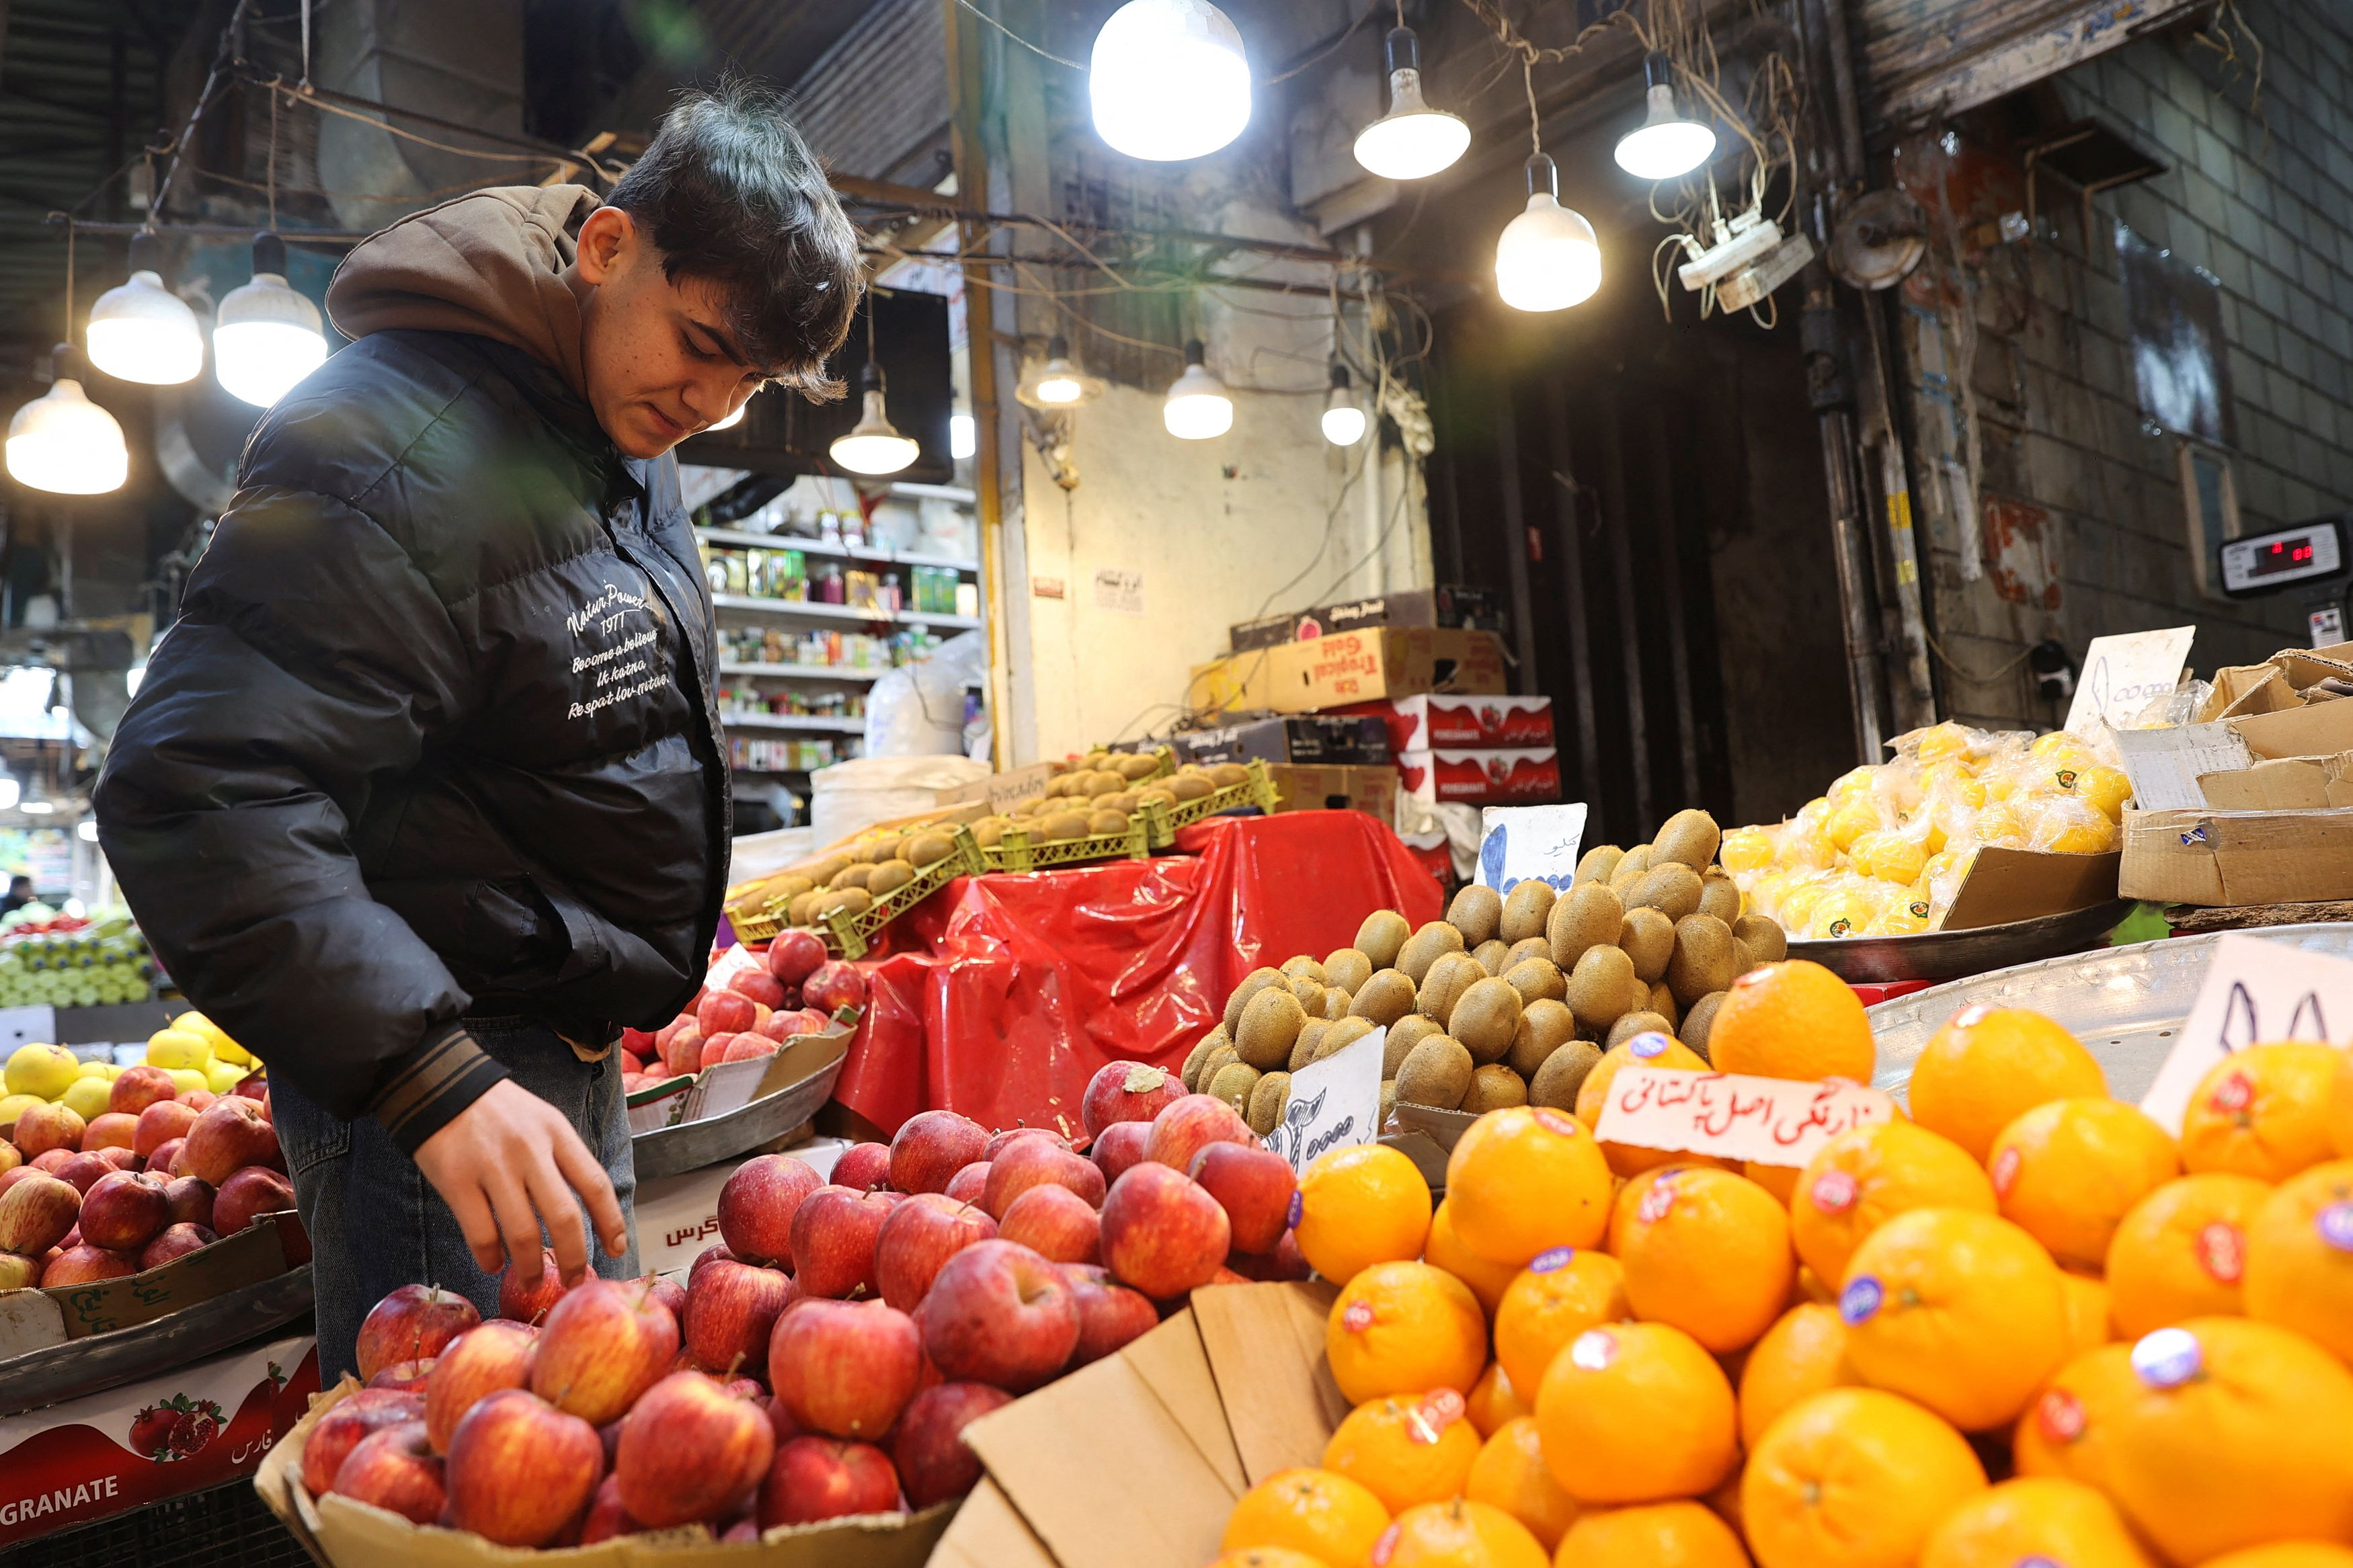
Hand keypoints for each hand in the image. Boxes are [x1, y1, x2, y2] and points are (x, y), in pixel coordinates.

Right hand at [413, 1078, 626, 1289]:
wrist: (440, 1087)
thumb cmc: (498, 1111)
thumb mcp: (541, 1120)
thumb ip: (561, 1159)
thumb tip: (582, 1215)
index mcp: (556, 1133)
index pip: (595, 1184)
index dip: (610, 1222)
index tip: (617, 1248)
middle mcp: (530, 1150)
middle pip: (564, 1217)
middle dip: (575, 1257)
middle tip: (575, 1280)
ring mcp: (492, 1166)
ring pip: (522, 1232)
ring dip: (531, 1266)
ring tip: (533, 1280)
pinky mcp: (456, 1181)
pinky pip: (480, 1233)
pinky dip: (490, 1257)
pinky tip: (494, 1264)